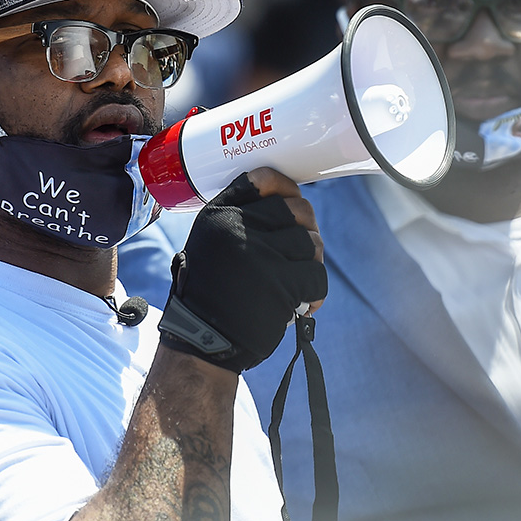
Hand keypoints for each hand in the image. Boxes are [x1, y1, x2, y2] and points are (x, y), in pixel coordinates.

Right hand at [157, 167, 326, 372]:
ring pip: (312, 242)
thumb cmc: (210, 293)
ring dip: (311, 262)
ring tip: (298, 280)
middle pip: (298, 210)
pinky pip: (317, 275)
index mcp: (219, 215)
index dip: (286, 187)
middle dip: (306, 229)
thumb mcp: (210, 244)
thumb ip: (239, 221)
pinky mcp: (280, 283)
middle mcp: (237, 228)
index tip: (292, 198)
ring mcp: (260, 255)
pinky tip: (304, 302)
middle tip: (300, 250)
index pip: (262, 179)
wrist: (203, 341)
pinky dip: (316, 291)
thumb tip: (290, 205)